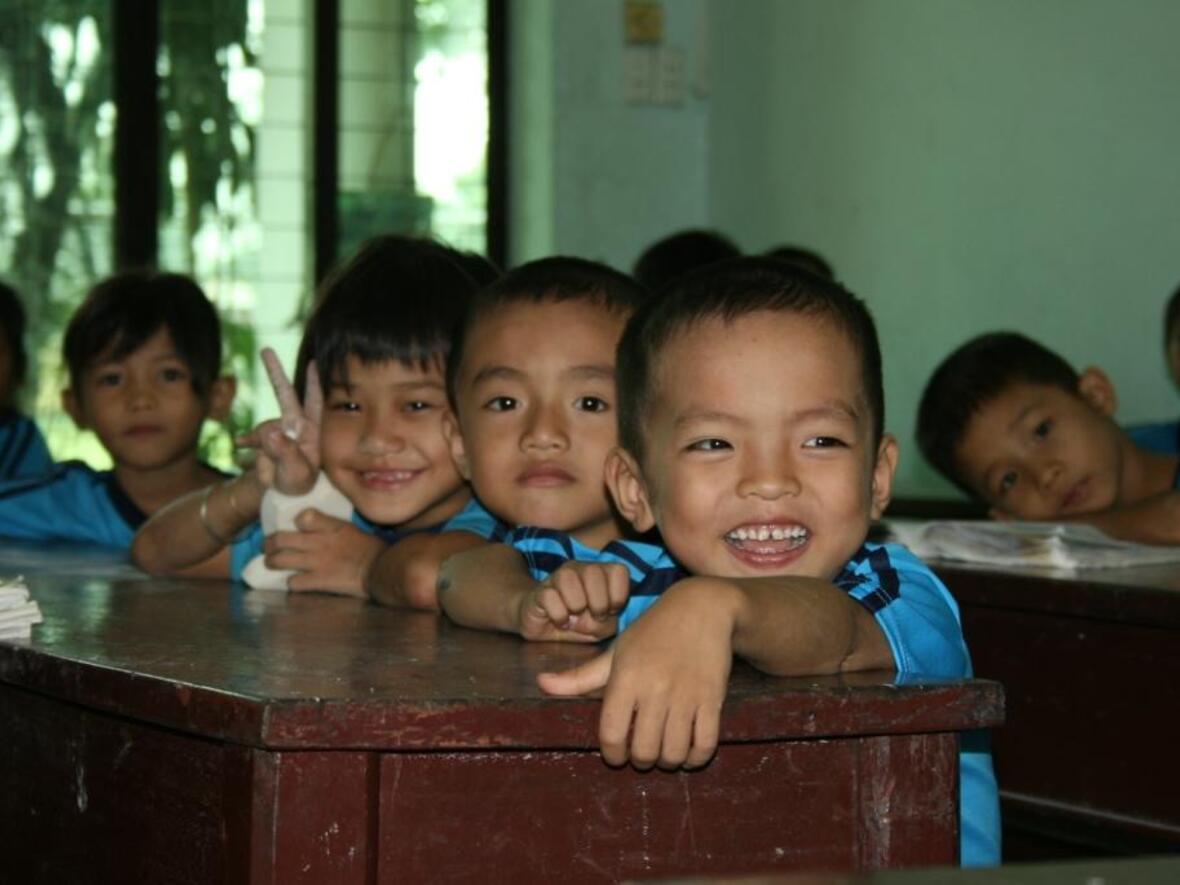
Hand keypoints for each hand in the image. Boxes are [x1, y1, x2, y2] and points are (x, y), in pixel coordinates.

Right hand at [237, 350, 323, 494]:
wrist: (286, 493)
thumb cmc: (300, 481)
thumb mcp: (296, 471)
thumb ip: (285, 452)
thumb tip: (271, 430)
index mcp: (311, 428)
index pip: (313, 400)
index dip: (314, 381)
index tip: (313, 361)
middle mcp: (294, 425)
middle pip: (284, 393)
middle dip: (275, 371)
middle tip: (266, 349)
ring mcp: (277, 431)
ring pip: (264, 427)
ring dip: (263, 442)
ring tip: (272, 466)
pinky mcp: (263, 440)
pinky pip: (252, 437)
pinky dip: (247, 441)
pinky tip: (240, 444)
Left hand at [263, 509, 384, 595]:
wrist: (382, 570)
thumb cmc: (371, 549)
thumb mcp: (351, 528)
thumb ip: (330, 525)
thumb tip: (313, 524)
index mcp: (330, 526)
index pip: (303, 517)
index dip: (295, 521)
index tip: (294, 526)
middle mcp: (319, 543)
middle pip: (280, 539)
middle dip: (269, 544)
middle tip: (268, 548)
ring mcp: (317, 562)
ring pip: (280, 560)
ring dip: (272, 562)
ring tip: (273, 563)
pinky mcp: (319, 581)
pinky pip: (293, 582)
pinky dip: (291, 583)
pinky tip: (295, 582)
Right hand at [519, 561, 629, 641]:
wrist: (545, 627)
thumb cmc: (578, 623)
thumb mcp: (601, 629)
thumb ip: (608, 624)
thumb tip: (596, 618)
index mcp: (600, 573)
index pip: (619, 571)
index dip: (618, 596)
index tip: (610, 612)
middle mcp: (579, 569)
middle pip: (593, 571)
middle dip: (598, 602)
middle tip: (592, 616)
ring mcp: (557, 577)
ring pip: (569, 579)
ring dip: (575, 606)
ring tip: (573, 618)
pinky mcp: (539, 591)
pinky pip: (550, 597)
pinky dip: (558, 615)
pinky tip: (559, 621)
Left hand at [537, 578, 733, 769]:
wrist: (701, 609)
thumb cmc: (652, 632)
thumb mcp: (615, 651)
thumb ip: (580, 676)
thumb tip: (541, 683)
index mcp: (626, 678)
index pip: (612, 734)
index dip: (612, 755)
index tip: (616, 756)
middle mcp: (655, 688)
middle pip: (644, 751)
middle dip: (641, 760)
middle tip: (642, 753)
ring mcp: (686, 695)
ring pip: (673, 752)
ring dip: (667, 762)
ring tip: (664, 754)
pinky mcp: (713, 698)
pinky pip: (705, 744)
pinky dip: (696, 758)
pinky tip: (688, 753)